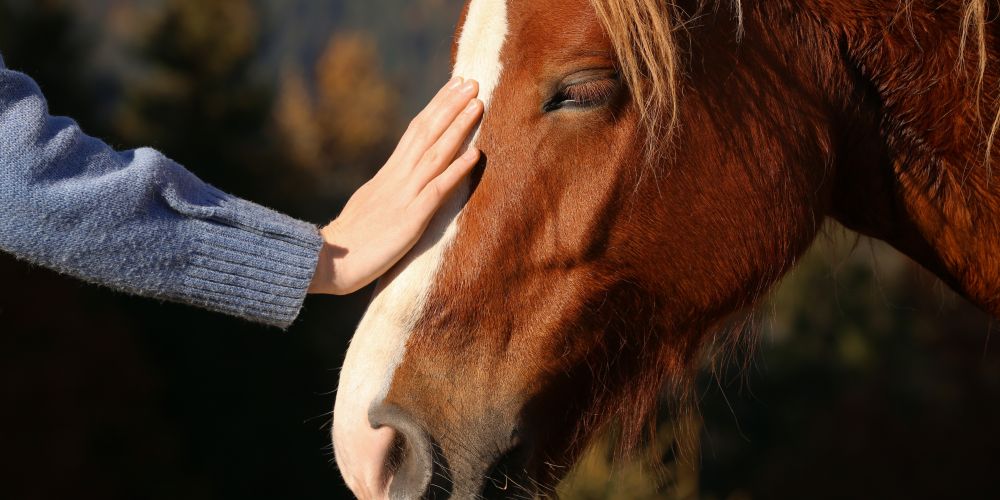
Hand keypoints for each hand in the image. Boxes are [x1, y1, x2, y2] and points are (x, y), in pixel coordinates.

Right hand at [308, 77, 482, 294]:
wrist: (324, 262)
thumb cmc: (347, 243)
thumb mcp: (369, 205)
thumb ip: (386, 190)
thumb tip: (398, 181)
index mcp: (387, 174)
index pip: (415, 131)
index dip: (436, 107)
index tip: (454, 86)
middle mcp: (396, 178)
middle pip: (426, 132)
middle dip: (449, 105)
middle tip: (471, 81)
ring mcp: (403, 196)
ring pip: (434, 153)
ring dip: (457, 128)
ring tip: (477, 104)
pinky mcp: (410, 219)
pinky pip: (437, 190)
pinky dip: (457, 169)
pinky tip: (475, 154)